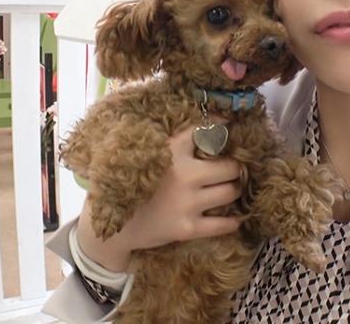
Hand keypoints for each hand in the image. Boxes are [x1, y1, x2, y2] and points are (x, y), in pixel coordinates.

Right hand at [76, 118, 242, 271]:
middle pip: (230, 167)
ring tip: (231, 190)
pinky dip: (232, 221)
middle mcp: (184, 174)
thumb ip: (174, 141)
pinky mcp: (187, 228)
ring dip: (234, 190)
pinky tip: (235, 218)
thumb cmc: (133, 184)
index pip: (205, 131)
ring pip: (230, 192)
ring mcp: (187, 202)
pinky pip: (221, 224)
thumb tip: (207, 122)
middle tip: (234, 169)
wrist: (113, 224)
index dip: (222, 124)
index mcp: (171, 151)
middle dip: (235, 167)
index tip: (232, 120)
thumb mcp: (147, 154)